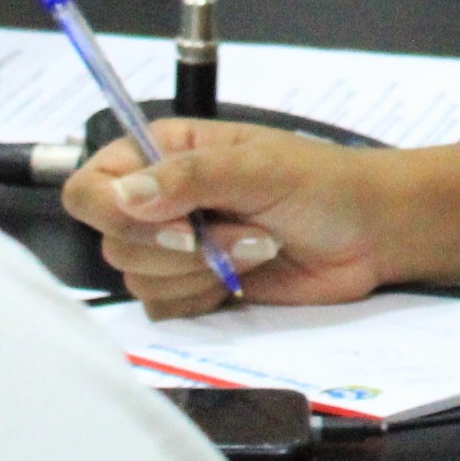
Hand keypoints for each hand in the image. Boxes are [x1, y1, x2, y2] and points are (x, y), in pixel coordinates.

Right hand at [63, 124, 459, 318]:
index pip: (91, 185)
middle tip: (242, 228)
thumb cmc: (322, 183)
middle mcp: (159, 199)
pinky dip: (204, 298)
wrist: (368, 233)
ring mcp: (174, 247)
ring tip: (256, 245)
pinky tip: (244, 276)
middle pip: (114, 242)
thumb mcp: (259, 166)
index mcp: (164, 151)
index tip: (177, 223)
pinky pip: (164, 309)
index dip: (115, 211)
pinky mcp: (192, 288)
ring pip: (139, 280)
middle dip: (181, 247)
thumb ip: (191, 176)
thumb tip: (128, 192)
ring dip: (202, 271)